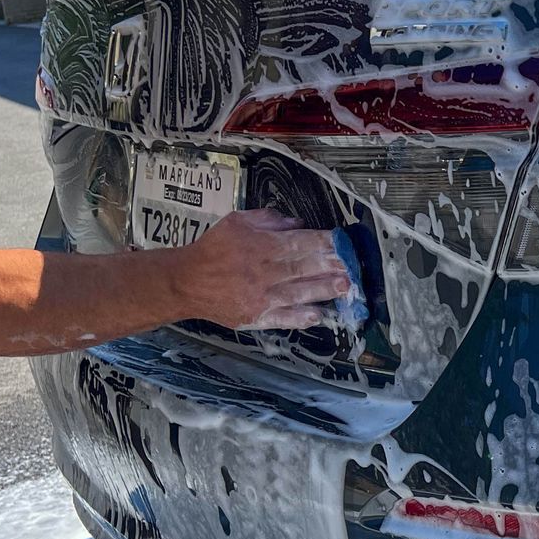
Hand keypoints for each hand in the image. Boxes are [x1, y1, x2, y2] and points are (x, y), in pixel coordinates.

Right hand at [174, 208, 353, 329]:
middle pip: (304, 267)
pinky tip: (319, 315)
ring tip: (346, 287)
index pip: (300, 243)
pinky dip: (300, 317)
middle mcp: (264, 272)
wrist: (185, 282)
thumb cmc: (212, 249)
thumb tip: (296, 222)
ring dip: (324, 290)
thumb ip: (268, 220)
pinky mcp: (256, 316)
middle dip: (331, 266)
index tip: (342, 242)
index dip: (324, 243)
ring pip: (299, 293)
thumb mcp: (237, 222)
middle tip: (354, 266)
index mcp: (261, 247)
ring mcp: (261, 296)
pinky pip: (282, 318)